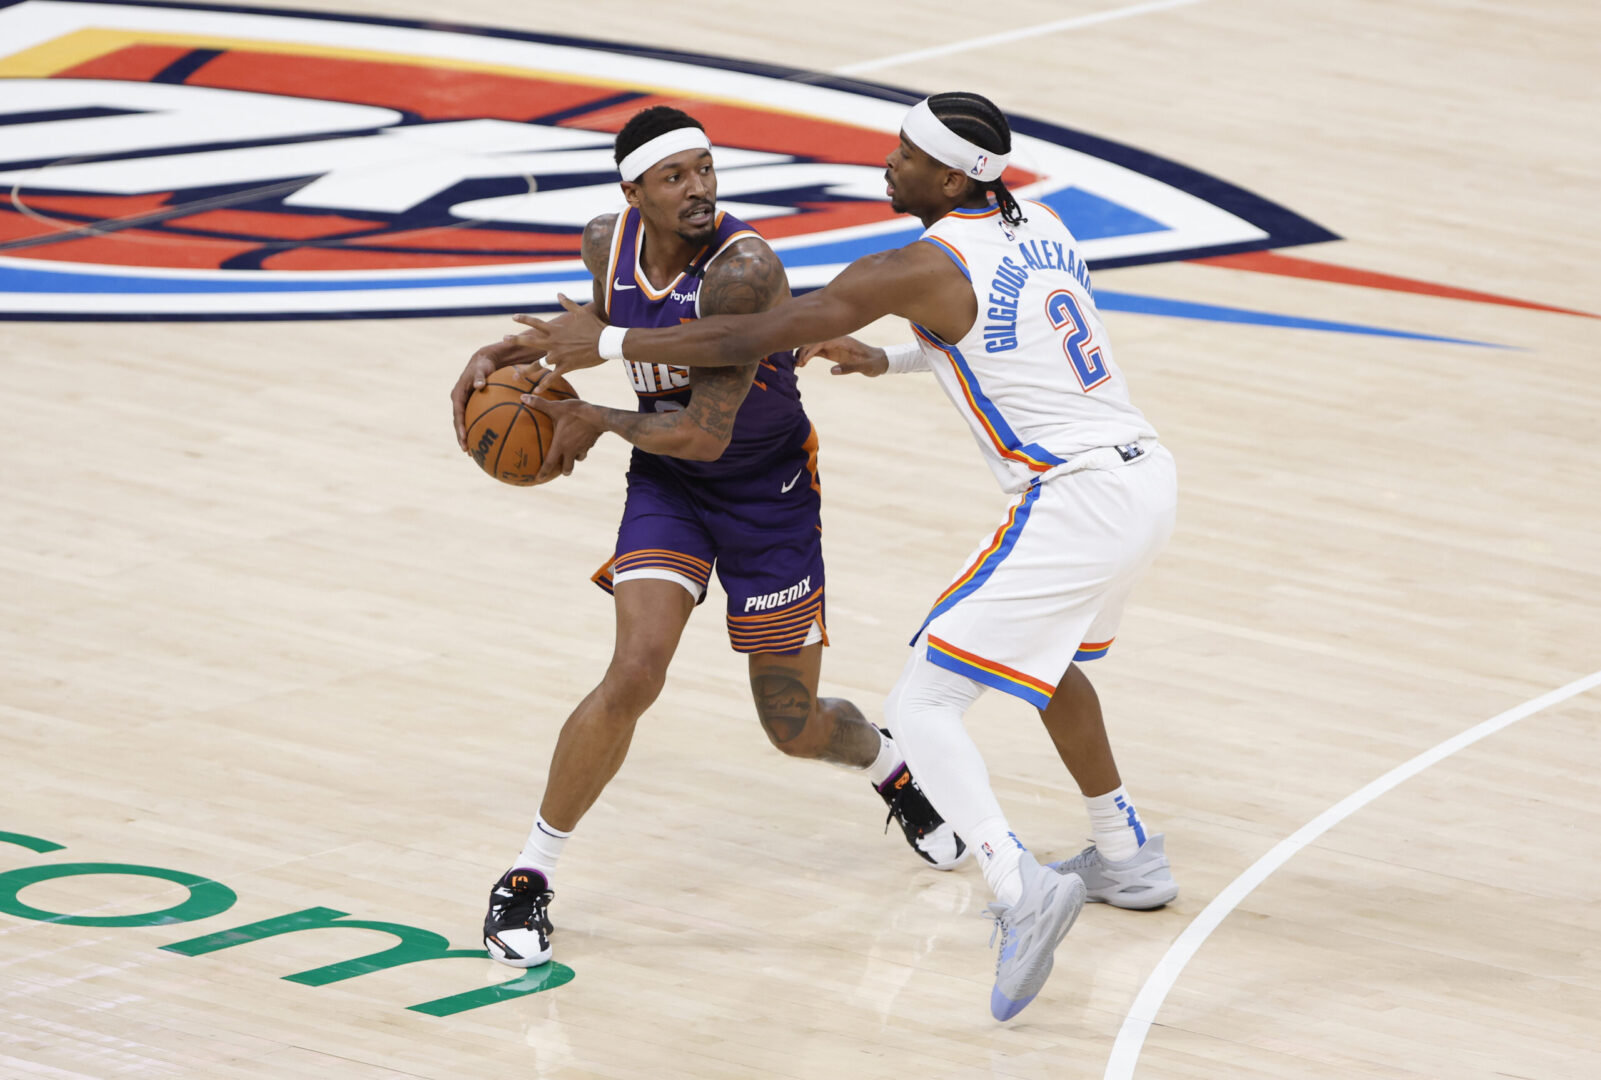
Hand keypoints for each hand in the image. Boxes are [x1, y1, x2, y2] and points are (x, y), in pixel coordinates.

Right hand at [451, 335, 544, 449]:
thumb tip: (480, 385)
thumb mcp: (481, 369)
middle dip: (461, 436)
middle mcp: (458, 401)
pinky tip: (483, 440)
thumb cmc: (483, 365)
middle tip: (466, 450)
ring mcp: (463, 404)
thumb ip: (480, 377)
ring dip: (466, 436)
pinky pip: (471, 419)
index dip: (460, 426)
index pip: (457, 413)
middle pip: (458, 422)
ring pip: (463, 423)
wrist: (482, 361)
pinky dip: (475, 429)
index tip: (464, 437)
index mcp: (458, 394)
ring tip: (471, 452)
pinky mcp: (470, 405)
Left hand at [512, 295, 608, 390]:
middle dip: (515, 340)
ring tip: (515, 376)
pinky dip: (545, 385)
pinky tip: (538, 391)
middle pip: (530, 342)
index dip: (523, 319)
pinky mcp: (566, 366)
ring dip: (525, 371)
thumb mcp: (581, 312)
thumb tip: (559, 294)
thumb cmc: (595, 327)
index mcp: (556, 330)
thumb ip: (567, 303)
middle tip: (504, 340)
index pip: (535, 323)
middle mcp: (553, 342)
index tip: (513, 317)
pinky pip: (553, 378)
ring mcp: (558, 356)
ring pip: (537, 364)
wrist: (606, 343)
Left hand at [521, 392, 602, 483]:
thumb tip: (523, 398)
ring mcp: (582, 448)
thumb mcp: (556, 407)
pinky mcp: (591, 443)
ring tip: (572, 455)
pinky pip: (586, 448)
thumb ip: (539, 404)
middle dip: (563, 471)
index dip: (543, 473)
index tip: (538, 480)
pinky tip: (582, 441)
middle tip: (561, 470)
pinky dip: (583, 448)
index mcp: (560, 445)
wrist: (599, 417)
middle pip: (567, 468)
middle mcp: (571, 450)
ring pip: (578, 459)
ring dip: (574, 459)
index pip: (550, 464)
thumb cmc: (575, 413)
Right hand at [795, 335, 887, 376]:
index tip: (803, 360)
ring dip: (804, 353)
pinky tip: (802, 363)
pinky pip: (817, 351)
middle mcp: (836, 340)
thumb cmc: (873, 363)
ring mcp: (833, 345)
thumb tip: (832, 371)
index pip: (822, 340)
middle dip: (804, 350)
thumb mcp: (864, 367)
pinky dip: (808, 356)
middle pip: (814, 340)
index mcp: (843, 340)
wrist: (878, 362)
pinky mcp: (832, 351)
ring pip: (813, 345)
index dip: (810, 349)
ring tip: (797, 365)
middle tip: (797, 364)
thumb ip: (849, 368)